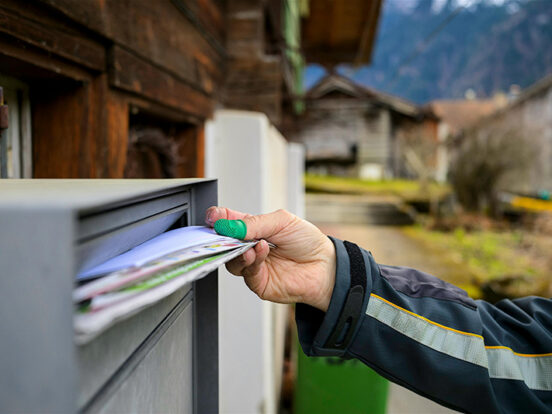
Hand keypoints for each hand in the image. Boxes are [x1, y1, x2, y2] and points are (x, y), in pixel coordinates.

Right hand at [205, 207, 335, 311]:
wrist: (325, 266)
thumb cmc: (307, 241)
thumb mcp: (282, 221)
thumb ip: (255, 223)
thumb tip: (230, 226)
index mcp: (254, 228)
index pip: (229, 222)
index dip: (219, 219)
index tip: (212, 217)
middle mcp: (250, 247)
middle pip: (225, 243)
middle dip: (221, 237)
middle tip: (221, 231)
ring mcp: (252, 265)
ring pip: (231, 260)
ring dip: (238, 251)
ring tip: (252, 244)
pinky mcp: (257, 282)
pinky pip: (246, 272)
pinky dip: (251, 261)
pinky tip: (260, 252)